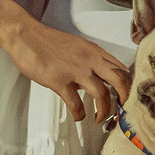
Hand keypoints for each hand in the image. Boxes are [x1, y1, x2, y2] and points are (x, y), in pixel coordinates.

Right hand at [1, 18, 130, 121]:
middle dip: (125, 99)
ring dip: (103, 111)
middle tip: (122, 111)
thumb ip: (89, 62)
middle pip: (119, 80)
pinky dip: (80, 114)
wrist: (25, 36)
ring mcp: (74, 70)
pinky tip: (78, 116)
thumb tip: (96, 82)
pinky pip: (76, 104)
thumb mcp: (76, 47)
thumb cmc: (48, 41)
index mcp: (94, 51)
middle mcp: (89, 60)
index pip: (121, 68)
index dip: (128, 85)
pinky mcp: (59, 81)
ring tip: (99, 118)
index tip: (126, 98)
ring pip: (101, 95)